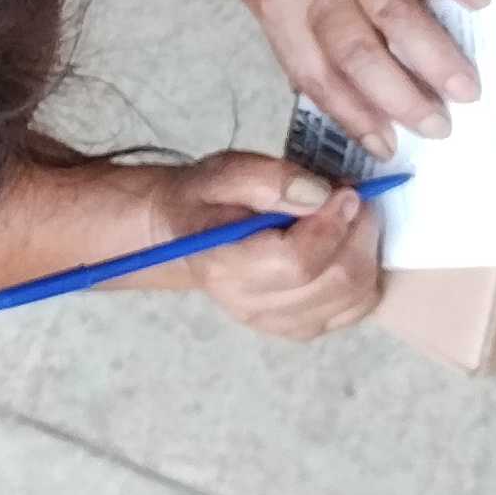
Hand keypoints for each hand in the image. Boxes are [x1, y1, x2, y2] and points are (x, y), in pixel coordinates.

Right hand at [0, 151, 382, 341]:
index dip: (329, 230)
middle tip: (361, 204)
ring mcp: (264, 315)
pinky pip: (334, 315)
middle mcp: (243, 300)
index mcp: (220, 266)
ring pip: (338, 307)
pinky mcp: (280, 317)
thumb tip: (316, 190)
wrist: (134, 239)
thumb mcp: (199, 176)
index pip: (293, 262)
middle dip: (353, 248)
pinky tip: (346, 250)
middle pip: (328, 291)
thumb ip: (253, 179)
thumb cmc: (161, 205)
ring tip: (357, 224)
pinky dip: (351, 287)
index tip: (346, 194)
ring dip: (358, 269)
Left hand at [200, 0, 490, 149]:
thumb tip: (322, 76)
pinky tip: (478, 2)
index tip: (386, 144)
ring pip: (394, 14)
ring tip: (467, 87)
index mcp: (279, 8)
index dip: (354, 117)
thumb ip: (289, 27)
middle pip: (361, 58)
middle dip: (402, 101)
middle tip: (440, 126)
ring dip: (433, 55)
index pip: (318, 79)